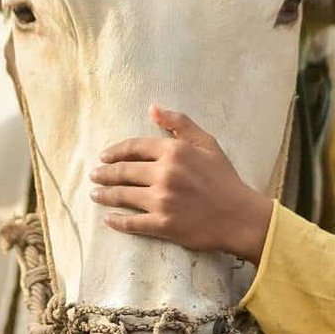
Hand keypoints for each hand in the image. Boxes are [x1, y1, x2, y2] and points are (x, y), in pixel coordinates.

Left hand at [89, 105, 272, 263]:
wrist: (239, 216)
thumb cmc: (224, 178)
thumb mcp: (207, 143)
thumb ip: (180, 123)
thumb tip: (152, 109)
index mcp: (174, 151)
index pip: (134, 147)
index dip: (115, 151)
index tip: (104, 156)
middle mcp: (165, 174)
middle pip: (124, 171)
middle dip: (104, 173)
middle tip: (94, 175)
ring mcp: (162, 200)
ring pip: (123, 195)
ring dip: (105, 195)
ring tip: (95, 194)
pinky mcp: (163, 224)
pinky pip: (133, 223)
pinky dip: (117, 222)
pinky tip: (109, 220)